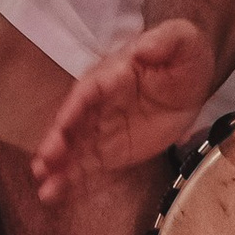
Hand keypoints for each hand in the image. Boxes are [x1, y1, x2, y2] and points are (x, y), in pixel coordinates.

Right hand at [32, 17, 220, 198]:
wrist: (191, 84)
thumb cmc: (182, 58)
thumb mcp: (183, 41)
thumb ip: (165, 41)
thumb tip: (144, 48)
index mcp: (113, 74)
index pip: (89, 91)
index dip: (74, 108)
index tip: (62, 126)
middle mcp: (100, 103)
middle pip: (74, 122)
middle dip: (58, 142)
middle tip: (44, 162)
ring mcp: (103, 129)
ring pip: (76, 148)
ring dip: (60, 167)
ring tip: (45, 187)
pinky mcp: (110, 150)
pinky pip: (89, 166)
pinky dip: (72, 180)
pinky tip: (55, 194)